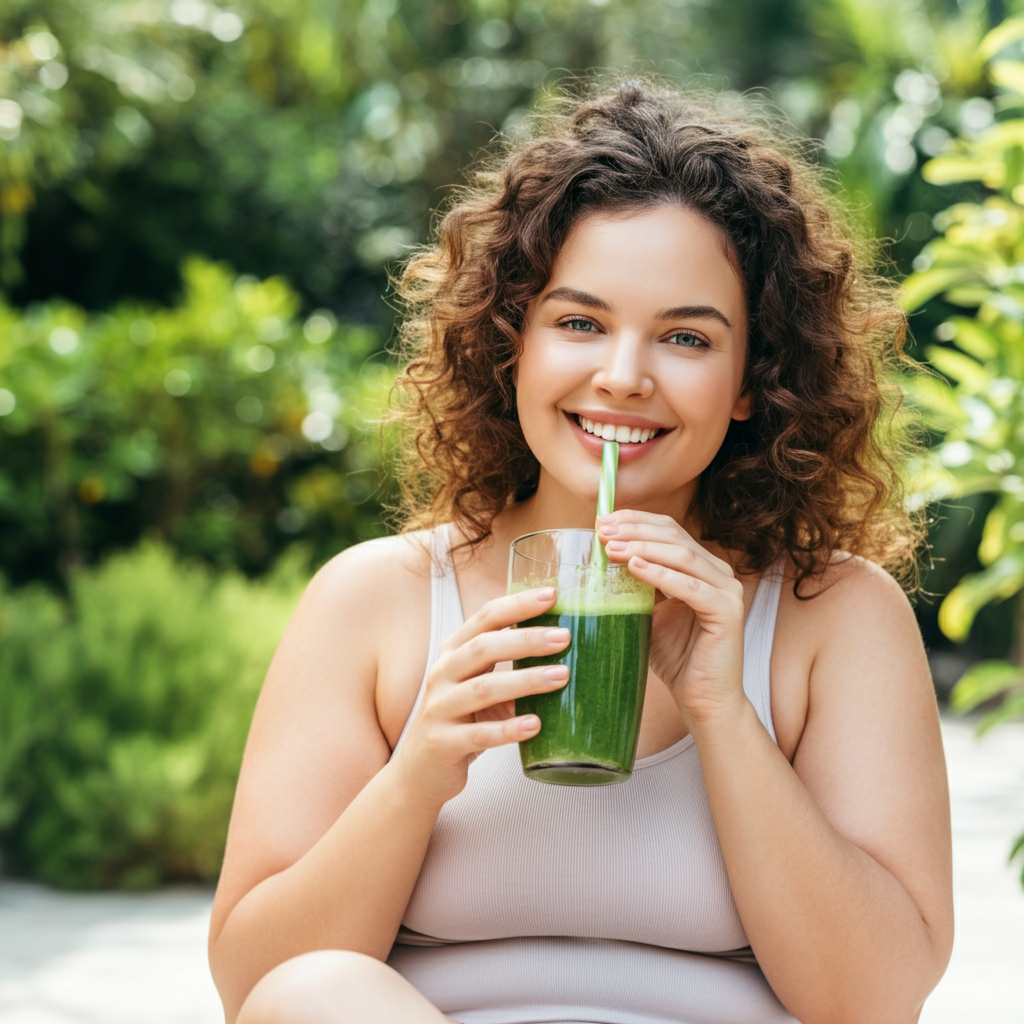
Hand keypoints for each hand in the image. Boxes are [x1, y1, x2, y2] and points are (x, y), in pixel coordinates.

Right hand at [391, 587, 569, 807]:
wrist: (419, 771)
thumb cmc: (460, 721)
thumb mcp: (480, 686)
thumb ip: (510, 669)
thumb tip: (568, 654)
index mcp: (453, 653)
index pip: (485, 618)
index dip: (517, 605)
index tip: (552, 595)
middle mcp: (441, 674)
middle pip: (484, 648)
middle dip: (526, 640)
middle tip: (564, 638)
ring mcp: (438, 709)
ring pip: (483, 688)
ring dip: (525, 681)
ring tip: (561, 677)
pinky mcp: (442, 743)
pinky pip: (479, 734)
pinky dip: (509, 728)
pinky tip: (536, 725)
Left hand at [596, 511, 746, 724]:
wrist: (702, 700)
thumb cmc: (675, 657)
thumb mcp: (646, 613)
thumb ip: (631, 587)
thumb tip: (593, 563)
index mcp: (700, 567)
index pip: (667, 530)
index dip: (635, 520)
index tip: (602, 520)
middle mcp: (717, 572)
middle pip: (674, 536)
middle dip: (634, 529)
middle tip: (602, 529)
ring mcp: (726, 590)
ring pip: (682, 556)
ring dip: (642, 548)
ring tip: (611, 547)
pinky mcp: (727, 611)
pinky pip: (690, 587)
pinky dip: (661, 575)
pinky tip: (634, 568)